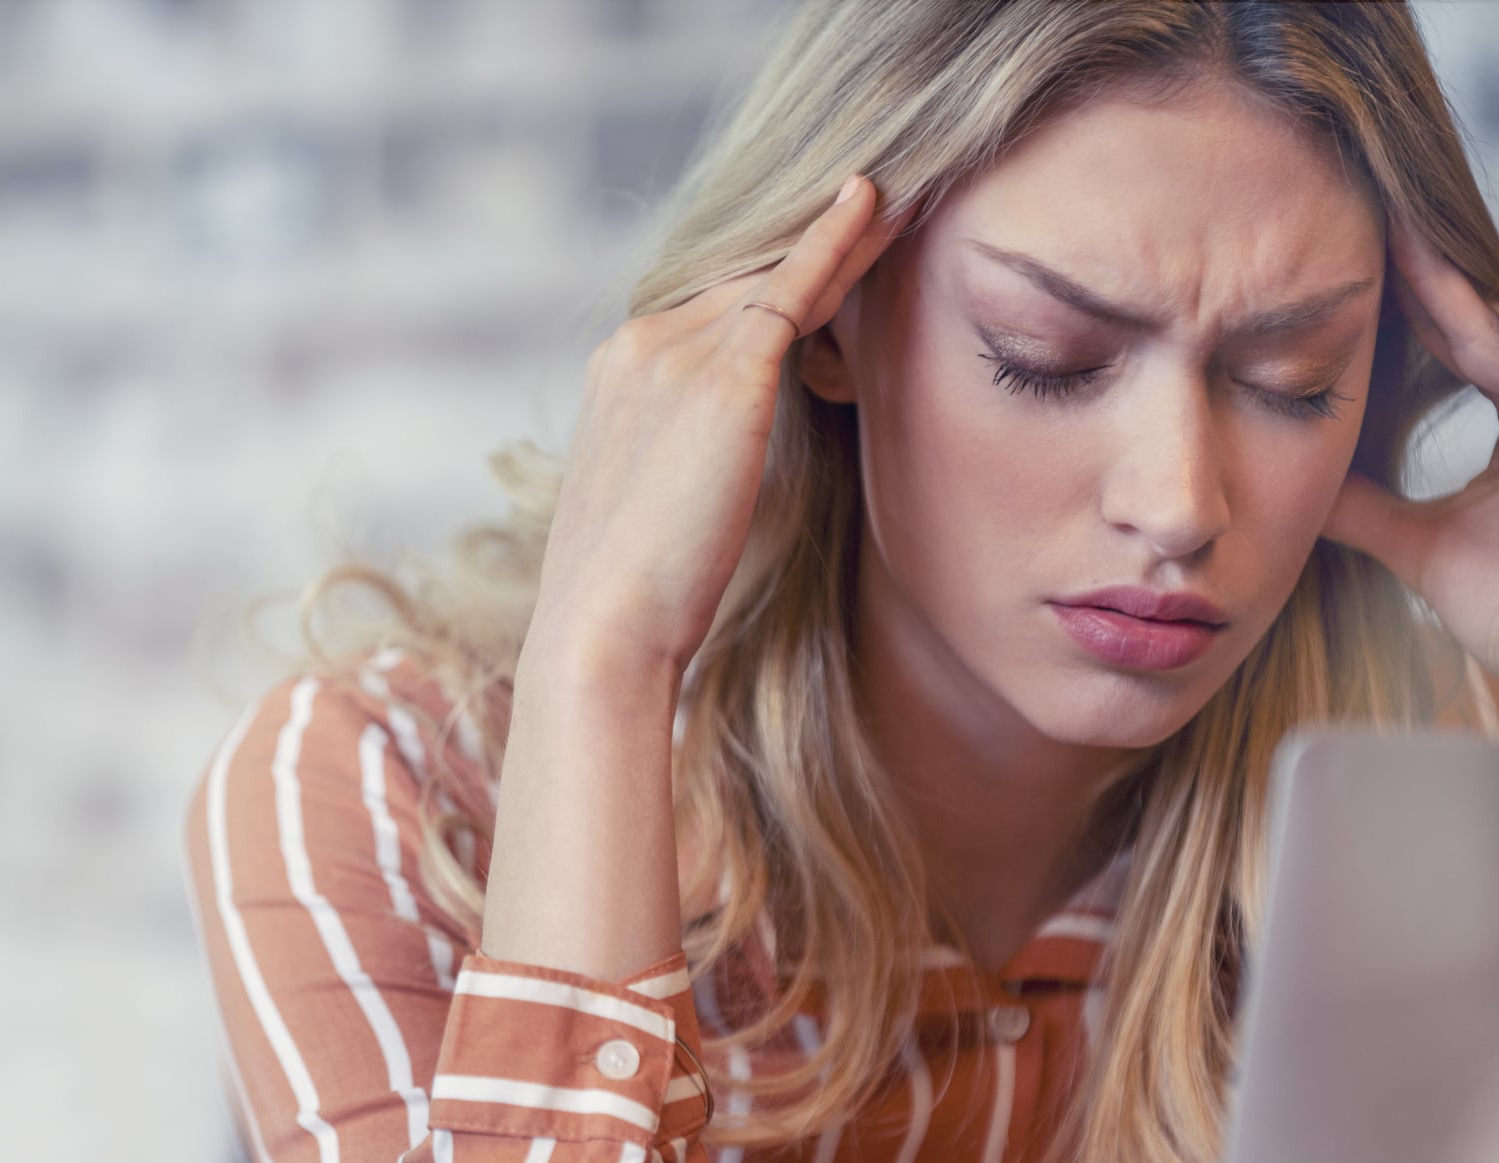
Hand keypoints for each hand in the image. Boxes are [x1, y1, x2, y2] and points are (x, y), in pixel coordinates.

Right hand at [529, 173, 896, 674]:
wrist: (602, 627)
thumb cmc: (637, 593)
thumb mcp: (661, 503)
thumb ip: (694, 455)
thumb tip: (737, 461)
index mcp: (617, 372)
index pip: (711, 308)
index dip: (776, 284)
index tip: (825, 265)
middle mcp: (638, 345)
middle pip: (741, 279)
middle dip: (808, 248)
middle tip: (878, 202)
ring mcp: (674, 354)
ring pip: (770, 277)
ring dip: (836, 238)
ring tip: (896, 200)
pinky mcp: (721, 379)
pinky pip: (788, 290)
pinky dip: (833, 243)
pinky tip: (871, 203)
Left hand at [1320, 205, 1498, 746]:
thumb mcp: (1419, 549)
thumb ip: (1364, 510)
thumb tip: (1297, 481)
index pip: (1453, 344)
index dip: (1403, 297)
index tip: (1345, 247)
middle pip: (1474, 320)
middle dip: (1421, 263)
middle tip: (1361, 197)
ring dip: (1459, 270)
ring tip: (1403, 209)